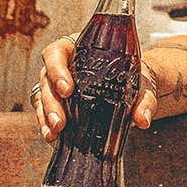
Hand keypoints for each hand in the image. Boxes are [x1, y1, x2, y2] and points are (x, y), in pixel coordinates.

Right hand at [30, 41, 158, 139]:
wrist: (135, 88)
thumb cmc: (134, 77)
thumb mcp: (142, 83)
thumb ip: (145, 99)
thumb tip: (143, 120)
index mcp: (78, 48)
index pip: (57, 52)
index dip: (57, 69)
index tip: (67, 89)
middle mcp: (63, 65)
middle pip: (46, 79)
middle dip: (51, 102)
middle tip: (60, 122)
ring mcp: (57, 84)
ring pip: (42, 97)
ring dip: (45, 116)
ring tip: (54, 133)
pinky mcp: (58, 102)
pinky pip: (44, 112)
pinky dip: (46, 125)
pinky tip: (52, 138)